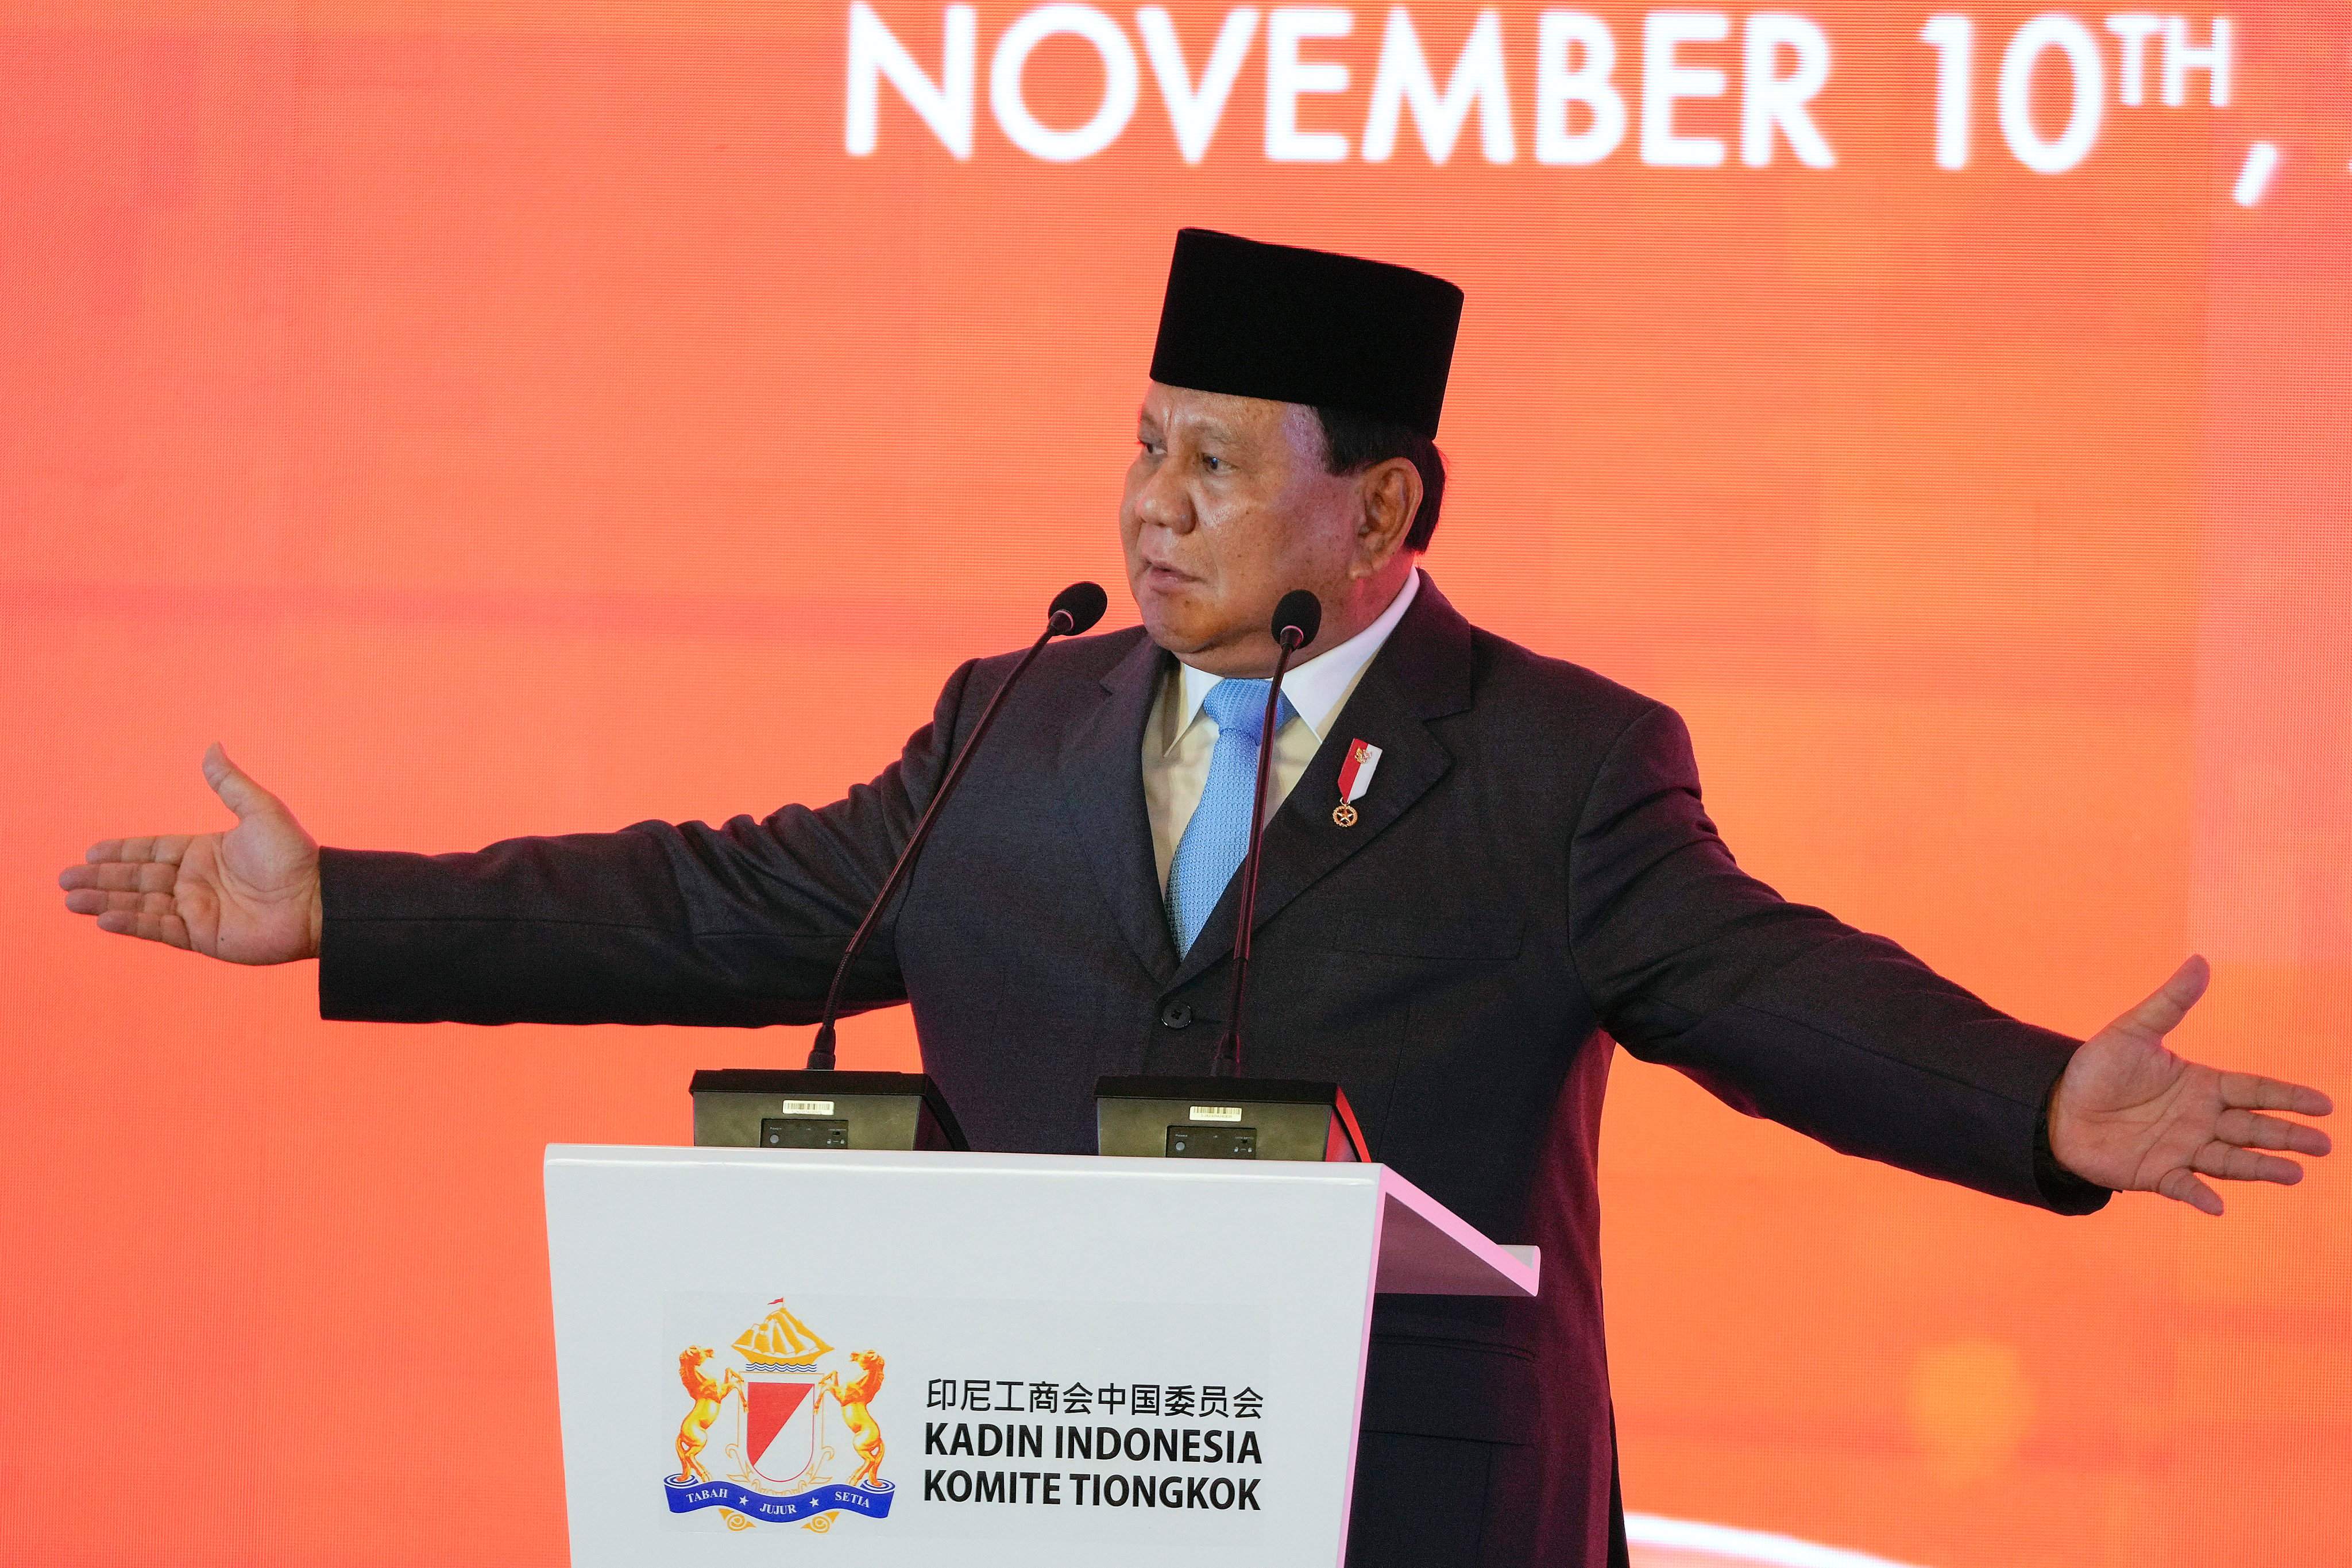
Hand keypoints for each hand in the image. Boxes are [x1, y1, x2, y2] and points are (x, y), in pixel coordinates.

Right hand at [58, 743, 322, 963]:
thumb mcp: (261, 811)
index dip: (121, 852)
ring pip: (141, 904)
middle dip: (102, 879)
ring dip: (106, 902)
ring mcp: (198, 910)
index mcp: (204, 853)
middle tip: (65, 879)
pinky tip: (105, 920)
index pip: (152, 851)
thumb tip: (212, 746)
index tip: (90, 852)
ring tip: (71, 899)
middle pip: (138, 878)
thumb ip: (230, 783)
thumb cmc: (295, 856)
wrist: (320, 901)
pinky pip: (160, 928)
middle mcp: (196, 882)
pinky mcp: (204, 936)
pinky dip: (132, 924)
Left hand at [2050, 955, 2332, 1214]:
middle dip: (2288, 1136)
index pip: (2254, 1091)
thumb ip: (2170, 1002)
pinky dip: (2200, 1196)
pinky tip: (2218, 1206)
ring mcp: (2182, 1149)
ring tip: (2295, 1173)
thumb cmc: (2098, 1068)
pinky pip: (2184, 1186)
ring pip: (2230, 1160)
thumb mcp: (2133, 1030)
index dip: (2288, 1097)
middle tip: (2324, 1144)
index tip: (2324, 1105)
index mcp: (2202, 1085)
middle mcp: (2200, 1120)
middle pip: (2253, 1128)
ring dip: (2261, 1168)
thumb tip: (2201, 961)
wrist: (2056, 1107)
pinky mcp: (2156, 1174)